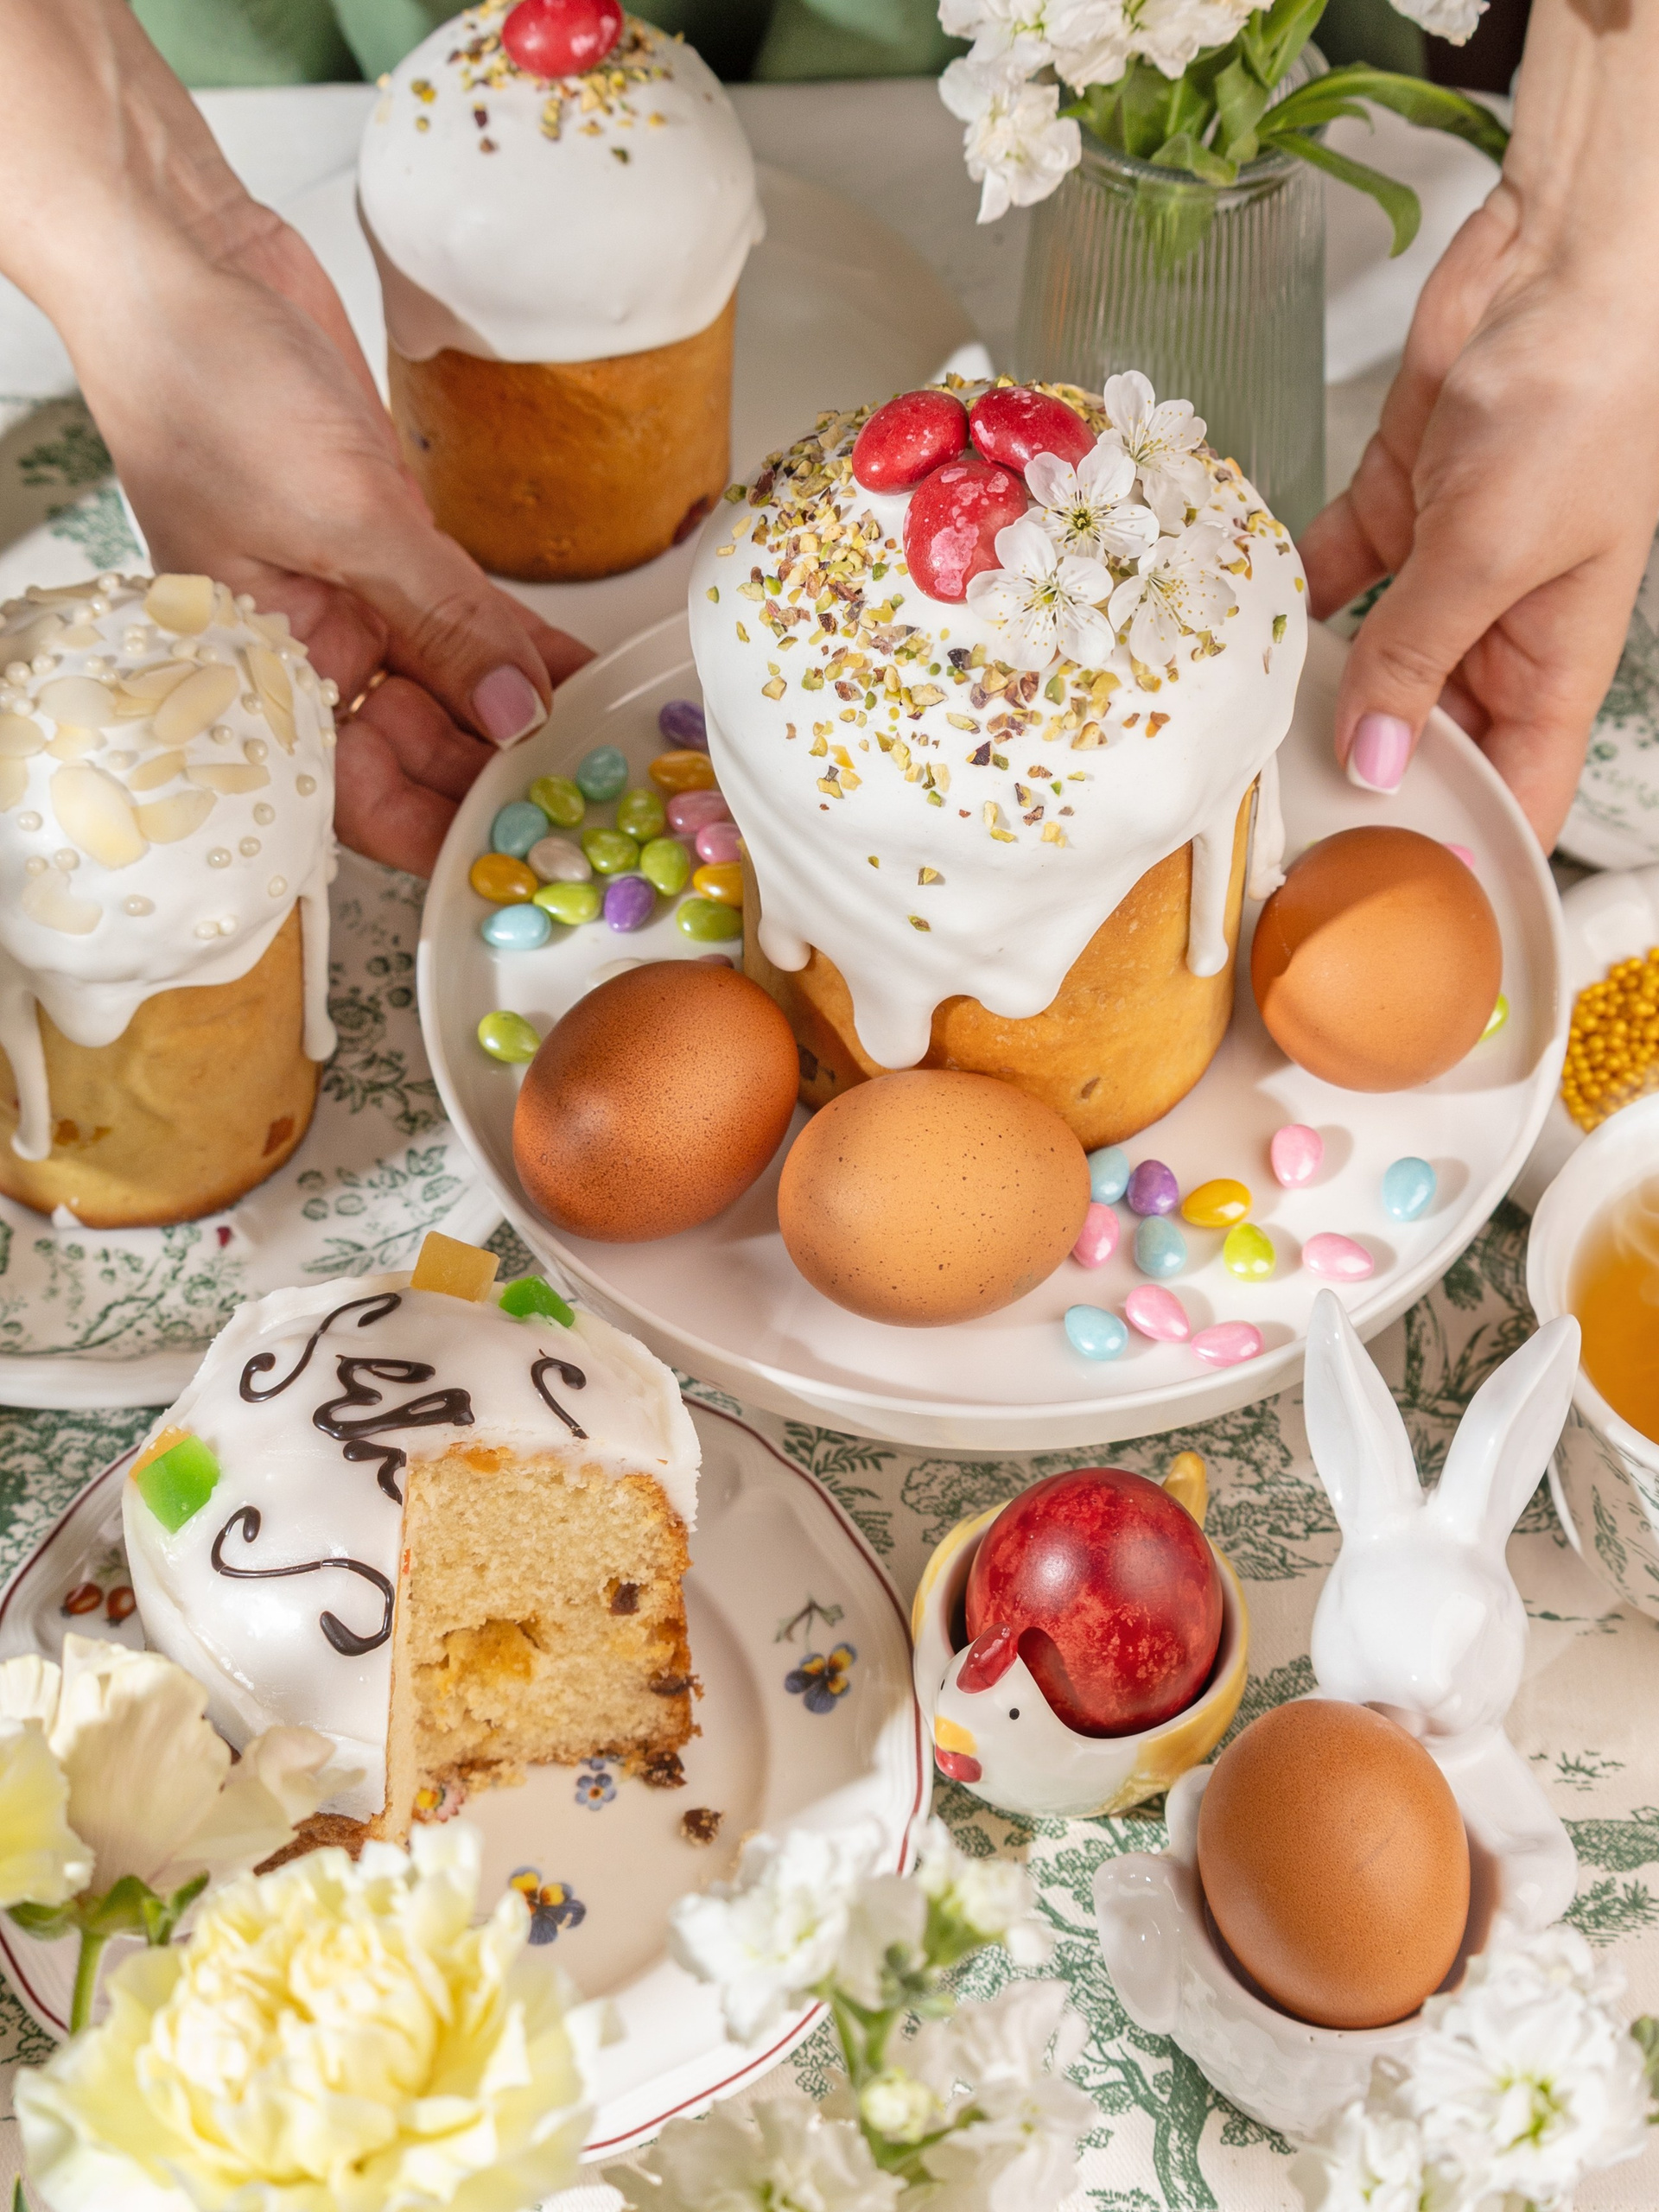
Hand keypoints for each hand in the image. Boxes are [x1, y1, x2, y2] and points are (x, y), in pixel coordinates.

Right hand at [0, 0, 590, 878]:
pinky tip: (589, 672)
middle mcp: (308, 653)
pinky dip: (526, 644)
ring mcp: (353, 599)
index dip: (440, 832)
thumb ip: (439, 620)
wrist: (188, 261)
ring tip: (611, 745)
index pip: (356, 796)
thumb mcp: (340, 516)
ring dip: (527, 714)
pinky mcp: (390, 543)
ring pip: (453, 688)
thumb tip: (516, 711)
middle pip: (417, 754)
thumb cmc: (205, 382)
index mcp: (260, 675)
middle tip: (595, 803)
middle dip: (500, 779)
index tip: (525, 848)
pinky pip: (468, 617)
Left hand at [1298, 1, 1658, 852]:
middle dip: (1363, 784)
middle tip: (1276, 840)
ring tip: (1239, 758)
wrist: (1567, 261)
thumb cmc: (1580, 402)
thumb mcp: (1493, 557)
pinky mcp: (1398, 503)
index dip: (1463, 853)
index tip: (1392, 914)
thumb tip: (1378, 758)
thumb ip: (1419, 657)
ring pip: (1370, 662)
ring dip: (1313, 699)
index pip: (1516, 789)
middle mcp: (1501, 627)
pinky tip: (1240, 640)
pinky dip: (1291, 602)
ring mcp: (1446, 566)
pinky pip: (1334, 574)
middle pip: (1430, 739)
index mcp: (1554, 660)